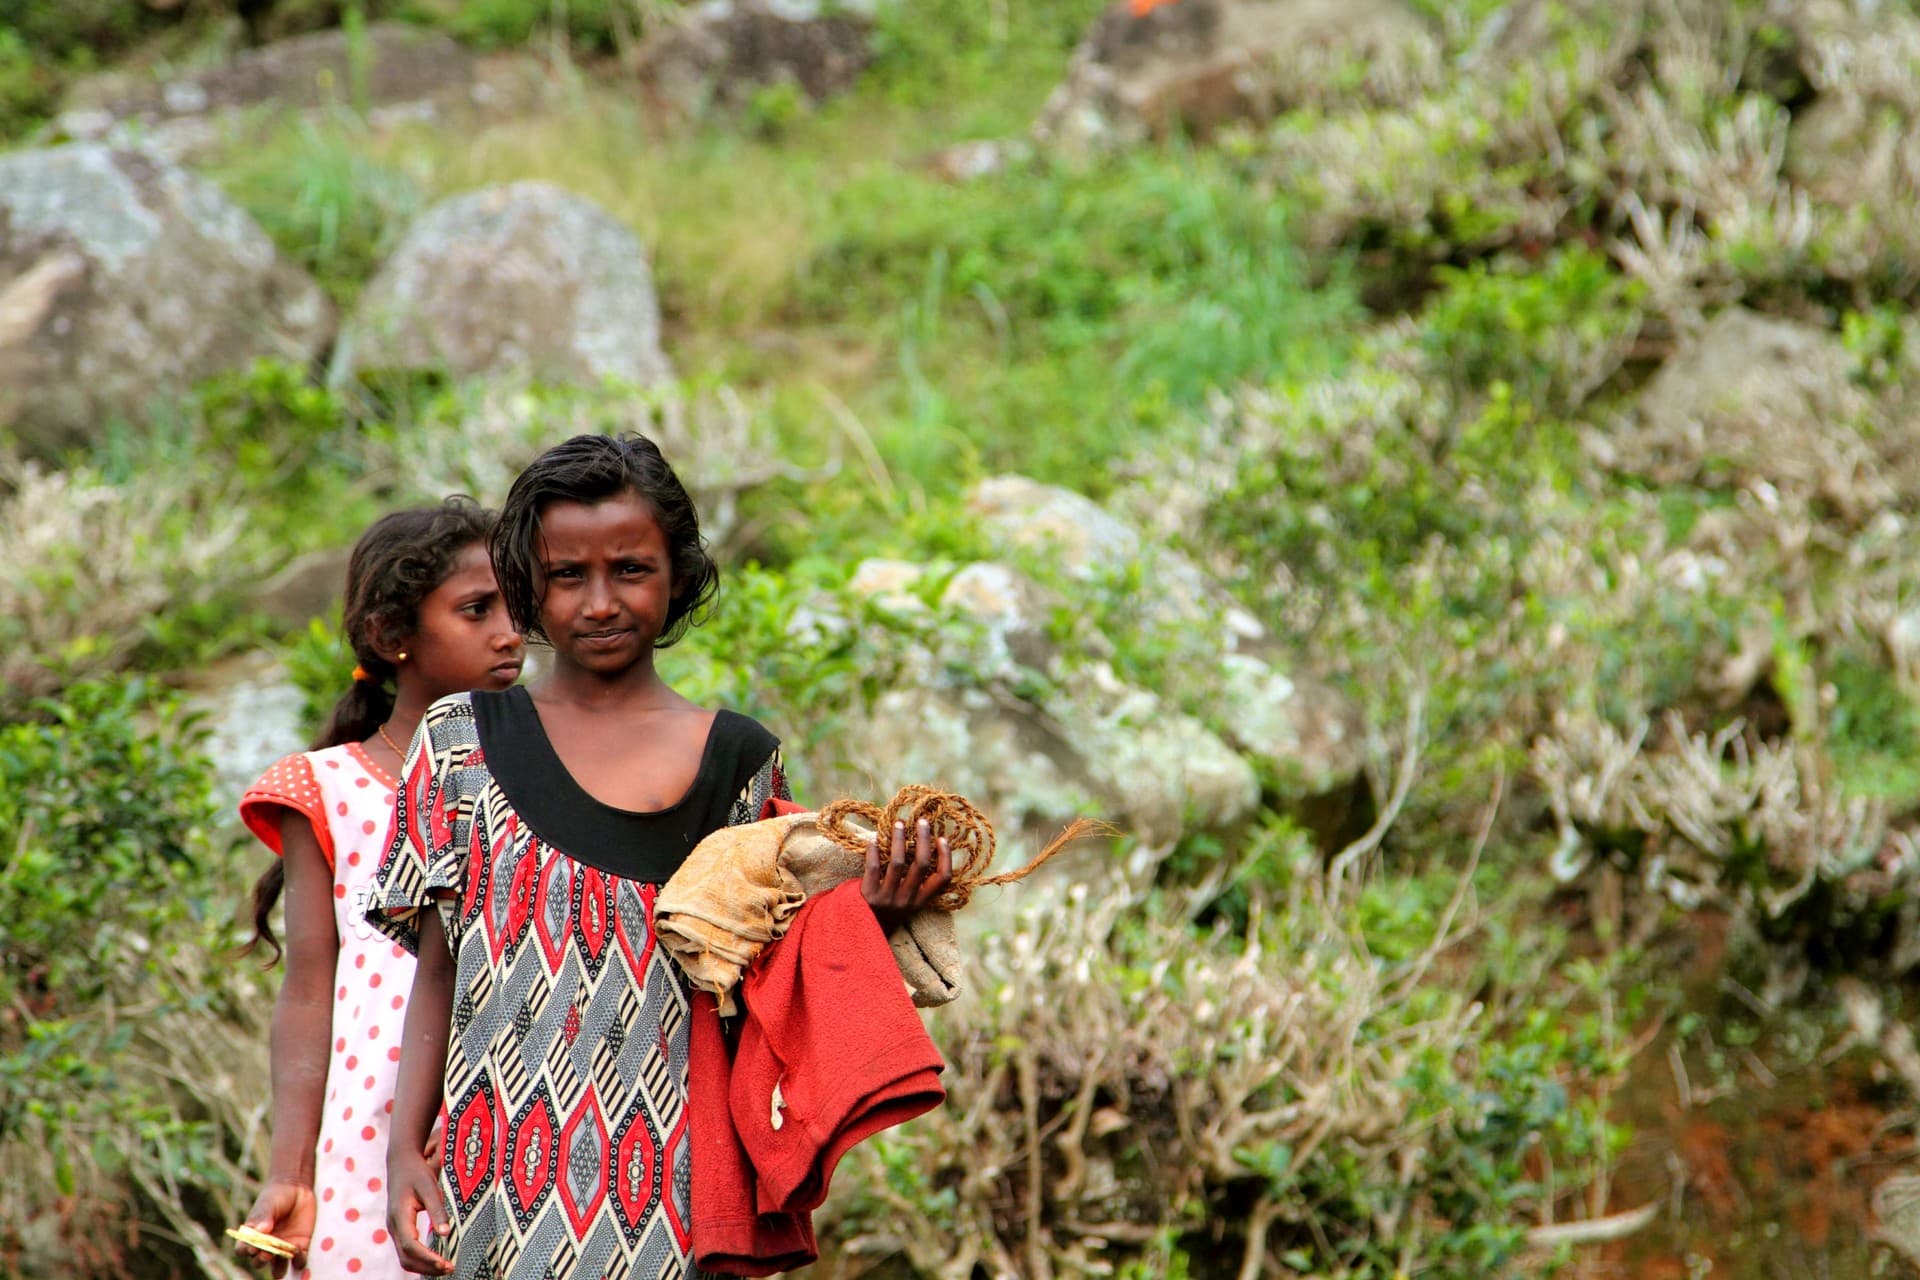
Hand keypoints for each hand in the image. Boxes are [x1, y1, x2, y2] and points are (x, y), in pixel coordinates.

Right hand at [236, 1180, 315, 1276]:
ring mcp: (282, 1249)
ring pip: (278, 1268)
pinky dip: (299, 1261)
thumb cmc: (276, 1197)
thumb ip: (263, 1217)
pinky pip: (299, 1261)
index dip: (245, 1251)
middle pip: (259, 1262)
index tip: (252, 1246)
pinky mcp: (300, 1247)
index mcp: (252, 1237)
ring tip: (283, 1257)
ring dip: (279, 1268)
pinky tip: (299, 1253)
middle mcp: (266, 1247)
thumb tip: (261, 1230)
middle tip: (268, 1253)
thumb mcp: (268, 1204)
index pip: (242, 1250)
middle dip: (262, 1260)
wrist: (297, 1189)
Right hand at [386, 1149, 452, 1274]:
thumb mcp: (430, 1187)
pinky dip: (419, 1260)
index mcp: (400, 1216)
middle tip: (450, 1269)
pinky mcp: (399, 1229)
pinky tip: (435, 1260)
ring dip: (423, 1266)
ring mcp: (394, 1229)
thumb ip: (437, 1210)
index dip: (427, 1258)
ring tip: (445, 1268)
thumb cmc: (417, 1173)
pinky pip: (406, 1251)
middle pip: (406, 1257)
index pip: (411, 1245)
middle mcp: (394, 1226)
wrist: (401, 1162)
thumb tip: (446, 1234)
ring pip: (404, 1257)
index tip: (445, 1263)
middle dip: (427, 1267)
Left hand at [862, 818, 952, 932]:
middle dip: (923, 839)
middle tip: (921, 821)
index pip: (942, 878)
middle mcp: (907, 901)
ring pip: (897, 863)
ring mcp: (888, 899)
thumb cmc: (887, 914)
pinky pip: (873, 868)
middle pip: (921, 865)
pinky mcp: (868, 896)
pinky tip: (874, 839)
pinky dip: (874, 852)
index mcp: (921, 902)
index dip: (946, 857)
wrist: (862, 937)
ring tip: (898, 824)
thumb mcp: (908, 905)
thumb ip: (916, 885)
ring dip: (899, 839)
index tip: (942, 838)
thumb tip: (921, 848)